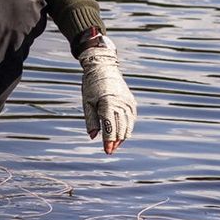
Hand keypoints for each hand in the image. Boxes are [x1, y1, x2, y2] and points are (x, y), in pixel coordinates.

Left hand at [78, 34, 135, 153]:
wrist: (104, 68)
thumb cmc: (92, 86)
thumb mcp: (87, 103)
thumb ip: (91, 121)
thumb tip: (93, 137)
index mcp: (108, 104)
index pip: (110, 128)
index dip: (109, 141)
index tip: (107, 151)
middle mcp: (121, 104)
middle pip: (121, 129)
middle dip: (115, 141)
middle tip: (109, 150)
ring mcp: (128, 103)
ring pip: (128, 126)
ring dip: (122, 137)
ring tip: (114, 145)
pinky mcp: (131, 102)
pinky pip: (131, 119)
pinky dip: (127, 128)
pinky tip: (120, 134)